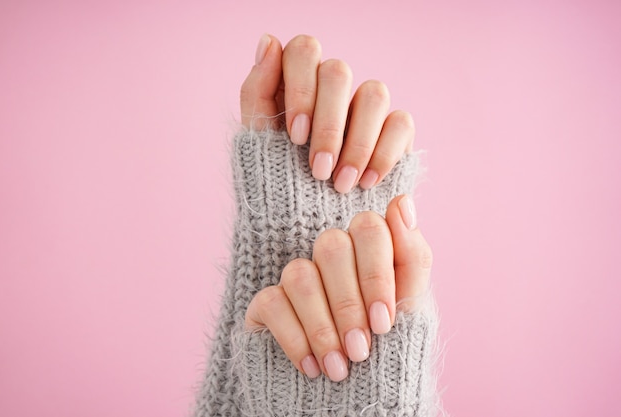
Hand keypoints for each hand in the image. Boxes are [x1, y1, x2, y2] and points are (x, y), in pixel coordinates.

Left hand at [240, 34, 414, 192]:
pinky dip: (384, 154)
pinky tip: (365, 183)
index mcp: (297, 82)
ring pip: (374, 93)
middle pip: (338, 71)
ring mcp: (364, 109)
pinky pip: (401, 122)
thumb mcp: (255, 141)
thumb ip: (256, 91)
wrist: (303, 227)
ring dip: (357, 143)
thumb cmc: (275, 182)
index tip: (296, 136)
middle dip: (328, 125)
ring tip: (340, 185)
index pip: (305, 50)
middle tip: (318, 170)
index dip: (302, 89)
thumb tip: (269, 40)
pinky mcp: (393, 132)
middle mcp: (333, 89)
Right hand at [245, 195, 432, 381]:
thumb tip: (402, 201)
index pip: (369, 227)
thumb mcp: (411, 309)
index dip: (376, 273)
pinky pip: (272, 302)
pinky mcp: (267, 303)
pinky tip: (313, 368)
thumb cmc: (387, 352)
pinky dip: (296, 339)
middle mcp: (331, 258)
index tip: (385, 322)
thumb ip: (412, 255)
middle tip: (361, 350)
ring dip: (322, 327)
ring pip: (300, 275)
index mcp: (369, 251)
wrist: (355, 403)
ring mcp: (297, 278)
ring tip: (339, 368)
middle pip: (331, 247)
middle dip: (349, 304)